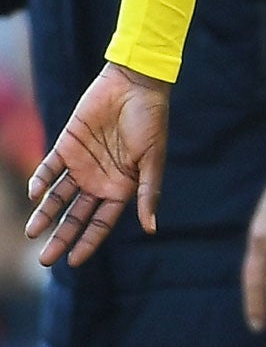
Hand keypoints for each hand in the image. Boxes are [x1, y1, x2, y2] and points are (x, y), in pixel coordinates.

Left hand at [26, 62, 170, 266]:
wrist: (134, 84)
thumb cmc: (151, 120)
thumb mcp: (152, 159)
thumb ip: (148, 193)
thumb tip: (151, 229)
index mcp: (121, 187)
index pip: (101, 223)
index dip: (87, 242)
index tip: (73, 261)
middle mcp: (99, 180)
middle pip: (76, 216)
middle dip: (61, 237)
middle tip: (44, 260)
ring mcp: (81, 164)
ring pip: (58, 197)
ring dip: (45, 214)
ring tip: (32, 233)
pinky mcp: (66, 146)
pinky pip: (48, 169)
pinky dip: (40, 182)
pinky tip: (35, 194)